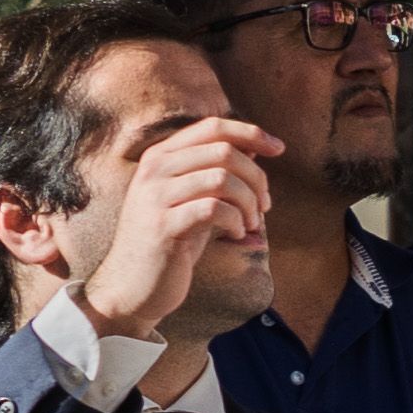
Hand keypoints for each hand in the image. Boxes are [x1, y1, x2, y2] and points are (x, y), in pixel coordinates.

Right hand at [73, 118, 279, 338]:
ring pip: (222, 178)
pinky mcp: (162, 226)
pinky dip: (236, 221)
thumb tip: (256, 147)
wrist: (133, 285)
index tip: (279, 149)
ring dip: (249, 202)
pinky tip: (237, 234)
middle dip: (257, 178)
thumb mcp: (196, 199)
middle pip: (224, 151)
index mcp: (162, 156)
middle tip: (264, 206)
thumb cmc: (172, 240)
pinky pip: (214, 209)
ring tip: (251, 223)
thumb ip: (218, 172)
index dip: (252, 133)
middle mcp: (154, 170)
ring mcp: (155, 197)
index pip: (212, 127)